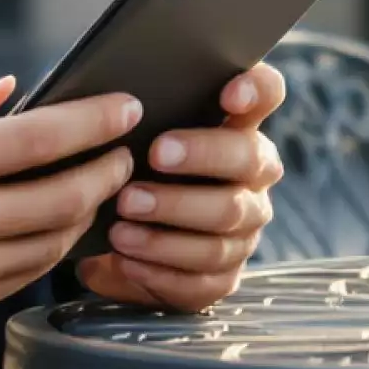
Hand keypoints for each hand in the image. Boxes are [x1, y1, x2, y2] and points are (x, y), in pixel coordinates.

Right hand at [0, 79, 139, 347]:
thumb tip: (7, 90)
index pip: (41, 140)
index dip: (95, 122)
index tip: (124, 108)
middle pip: (65, 197)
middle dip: (109, 171)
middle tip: (124, 153)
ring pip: (52, 244)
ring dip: (85, 214)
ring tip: (94, 189)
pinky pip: (20, 280)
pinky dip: (46, 251)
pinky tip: (49, 229)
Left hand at [74, 63, 285, 312]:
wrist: (118, 244)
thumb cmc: (129, 176)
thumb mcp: (129, 144)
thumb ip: (133, 121)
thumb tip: (102, 109)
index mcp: (236, 128)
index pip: (266, 93)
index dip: (255, 90)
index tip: (229, 92)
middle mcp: (252, 177)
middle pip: (248, 159)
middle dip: (202, 155)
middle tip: (154, 156)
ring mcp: (244, 229)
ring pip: (224, 222)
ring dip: (171, 220)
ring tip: (122, 222)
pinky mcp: (225, 277)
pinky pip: (204, 278)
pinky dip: (162, 270)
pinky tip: (128, 260)